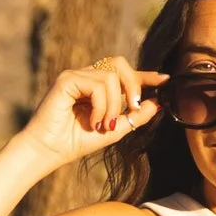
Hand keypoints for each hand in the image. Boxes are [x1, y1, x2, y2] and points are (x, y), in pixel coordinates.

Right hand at [21, 55, 161, 169]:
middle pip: (119, 63)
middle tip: (133, 107)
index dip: (146, 75)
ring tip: (103, 125)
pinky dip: (101, 105)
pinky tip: (93, 122)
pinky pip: (96, 85)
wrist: (48, 152)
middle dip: (133, 84)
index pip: (125, 74)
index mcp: (97, 87)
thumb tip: (158, 103)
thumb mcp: (114, 130)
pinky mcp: (67, 79)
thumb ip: (134, 117)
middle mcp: (86, 77)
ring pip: (110, 77)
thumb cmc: (76, 142)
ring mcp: (76, 76)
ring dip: (113, 105)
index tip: (166, 80)